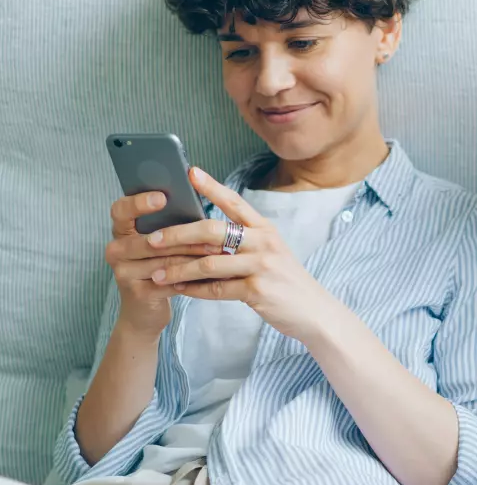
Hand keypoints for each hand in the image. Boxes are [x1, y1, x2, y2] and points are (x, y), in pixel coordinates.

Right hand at [104, 191, 224, 335]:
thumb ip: (171, 226)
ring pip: (164, 260)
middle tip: (214, 230)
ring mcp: (123, 272)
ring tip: (220, 251)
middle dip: (185, 236)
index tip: (163, 197)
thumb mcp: (161, 245)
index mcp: (121, 232)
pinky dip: (193, 277)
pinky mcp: (137, 293)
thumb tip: (201, 201)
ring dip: (195, 256)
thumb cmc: (161, 268)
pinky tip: (212, 274)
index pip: (121, 210)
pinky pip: (170, 281)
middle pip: (151, 239)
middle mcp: (116, 250)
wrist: (146, 311)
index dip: (139, 203)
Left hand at [145, 168, 332, 339]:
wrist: (314, 311)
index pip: (235, 202)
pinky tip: (179, 289)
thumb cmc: (286, 281)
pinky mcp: (257, 291)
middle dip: (178, 234)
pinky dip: (194, 290)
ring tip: (156, 273)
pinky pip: (216, 289)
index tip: (190, 173)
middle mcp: (264, 243)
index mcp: (265, 229)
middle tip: (153, 239)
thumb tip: (203, 235)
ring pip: (209, 263)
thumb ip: (244, 242)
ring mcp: (261, 266)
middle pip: (213, 231)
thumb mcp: (271, 253)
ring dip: (178, 269)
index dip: (211, 186)